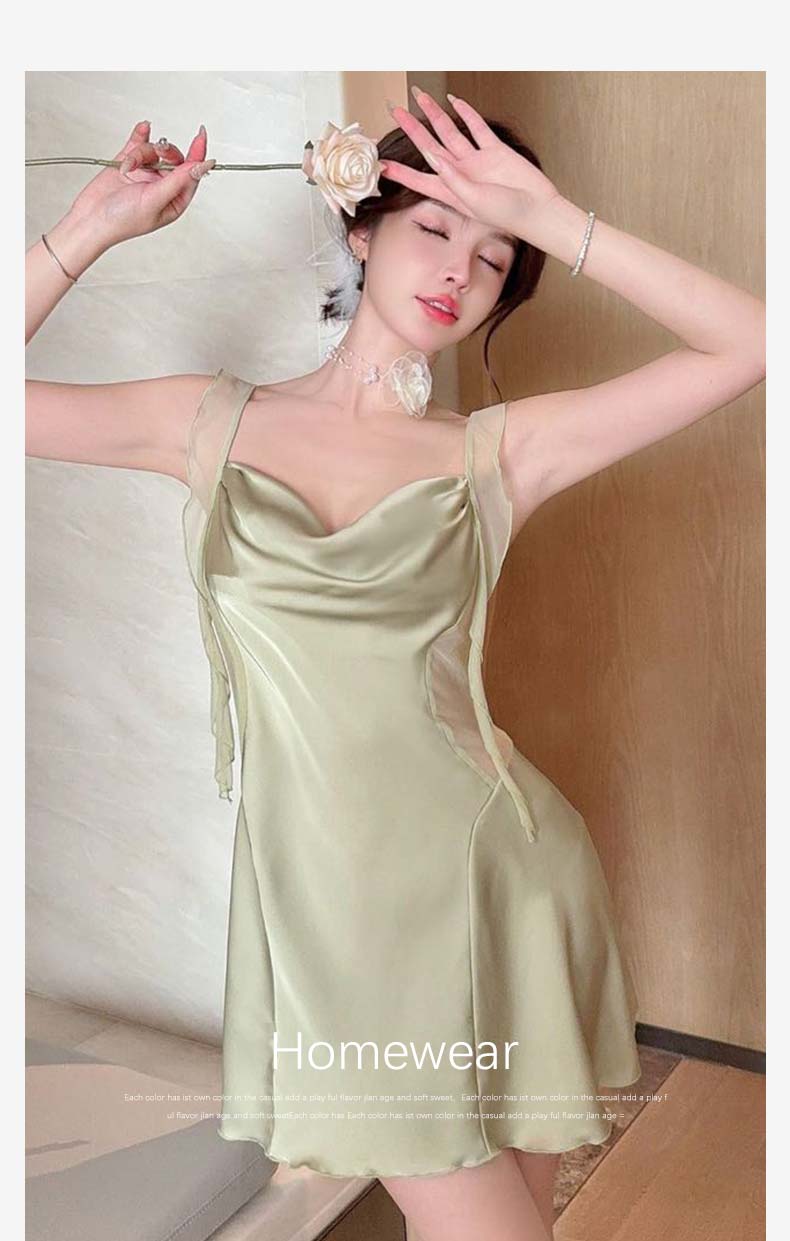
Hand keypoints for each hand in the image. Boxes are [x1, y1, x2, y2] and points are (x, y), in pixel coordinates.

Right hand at [65, 120, 215, 247]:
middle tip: (158, 151)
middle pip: (174, 157)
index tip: (201, 134)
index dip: (198, 154)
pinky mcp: (129, 163)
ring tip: (128, 166)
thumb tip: (202, 166)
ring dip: (140, 153)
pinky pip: (138, 142)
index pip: (192, 173)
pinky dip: (140, 135)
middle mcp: (162, 186)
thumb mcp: (156, 200)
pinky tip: (143, 128)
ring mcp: (146, 173)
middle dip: (165, 152)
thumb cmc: (123, 220)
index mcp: (174, 199)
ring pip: (153, 150)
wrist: (90, 218)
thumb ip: (179, 180)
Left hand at [380, 88, 561, 242]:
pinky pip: (477, 128)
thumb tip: (433, 156)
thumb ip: (453, 178)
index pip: (418, 179)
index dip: (399, 171)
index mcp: (451, 191)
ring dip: (434, 115)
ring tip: (419, 97)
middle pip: (429, 147)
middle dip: (412, 129)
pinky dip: (466, 114)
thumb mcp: (474, 200)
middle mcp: (460, 174)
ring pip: (450, 132)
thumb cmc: (506, 214)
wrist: (537, 209)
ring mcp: (477, 161)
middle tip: (395, 111)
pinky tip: (453, 102)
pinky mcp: (495, 151)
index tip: (381, 163)